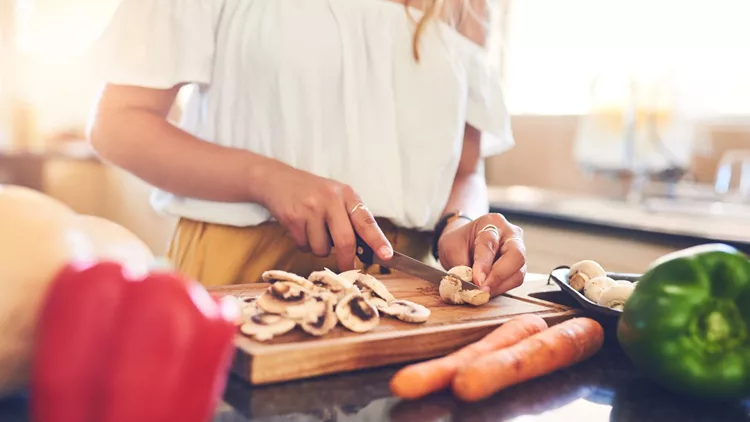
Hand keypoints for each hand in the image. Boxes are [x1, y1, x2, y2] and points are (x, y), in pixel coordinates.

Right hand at [260, 163, 392, 270]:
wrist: (278, 180)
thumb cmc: (313, 193)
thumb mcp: (337, 197)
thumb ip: (352, 219)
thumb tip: (367, 250)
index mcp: (347, 194)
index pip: (366, 221)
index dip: (377, 240)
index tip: (387, 255)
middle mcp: (330, 199)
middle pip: (345, 241)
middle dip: (346, 260)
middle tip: (347, 268)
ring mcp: (311, 208)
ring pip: (322, 249)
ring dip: (320, 249)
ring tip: (314, 232)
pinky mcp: (293, 218)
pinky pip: (304, 246)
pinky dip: (304, 244)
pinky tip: (301, 229)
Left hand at [437, 213, 525, 295]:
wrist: (465, 242)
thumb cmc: (459, 242)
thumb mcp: (452, 249)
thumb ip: (461, 267)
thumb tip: (471, 288)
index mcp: (491, 222)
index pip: (490, 243)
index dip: (483, 264)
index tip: (477, 280)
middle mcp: (511, 234)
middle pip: (516, 255)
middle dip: (499, 275)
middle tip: (483, 289)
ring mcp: (519, 250)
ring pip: (518, 272)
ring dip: (499, 286)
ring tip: (482, 292)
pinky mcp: (519, 266)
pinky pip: (515, 280)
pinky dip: (500, 288)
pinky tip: (487, 290)